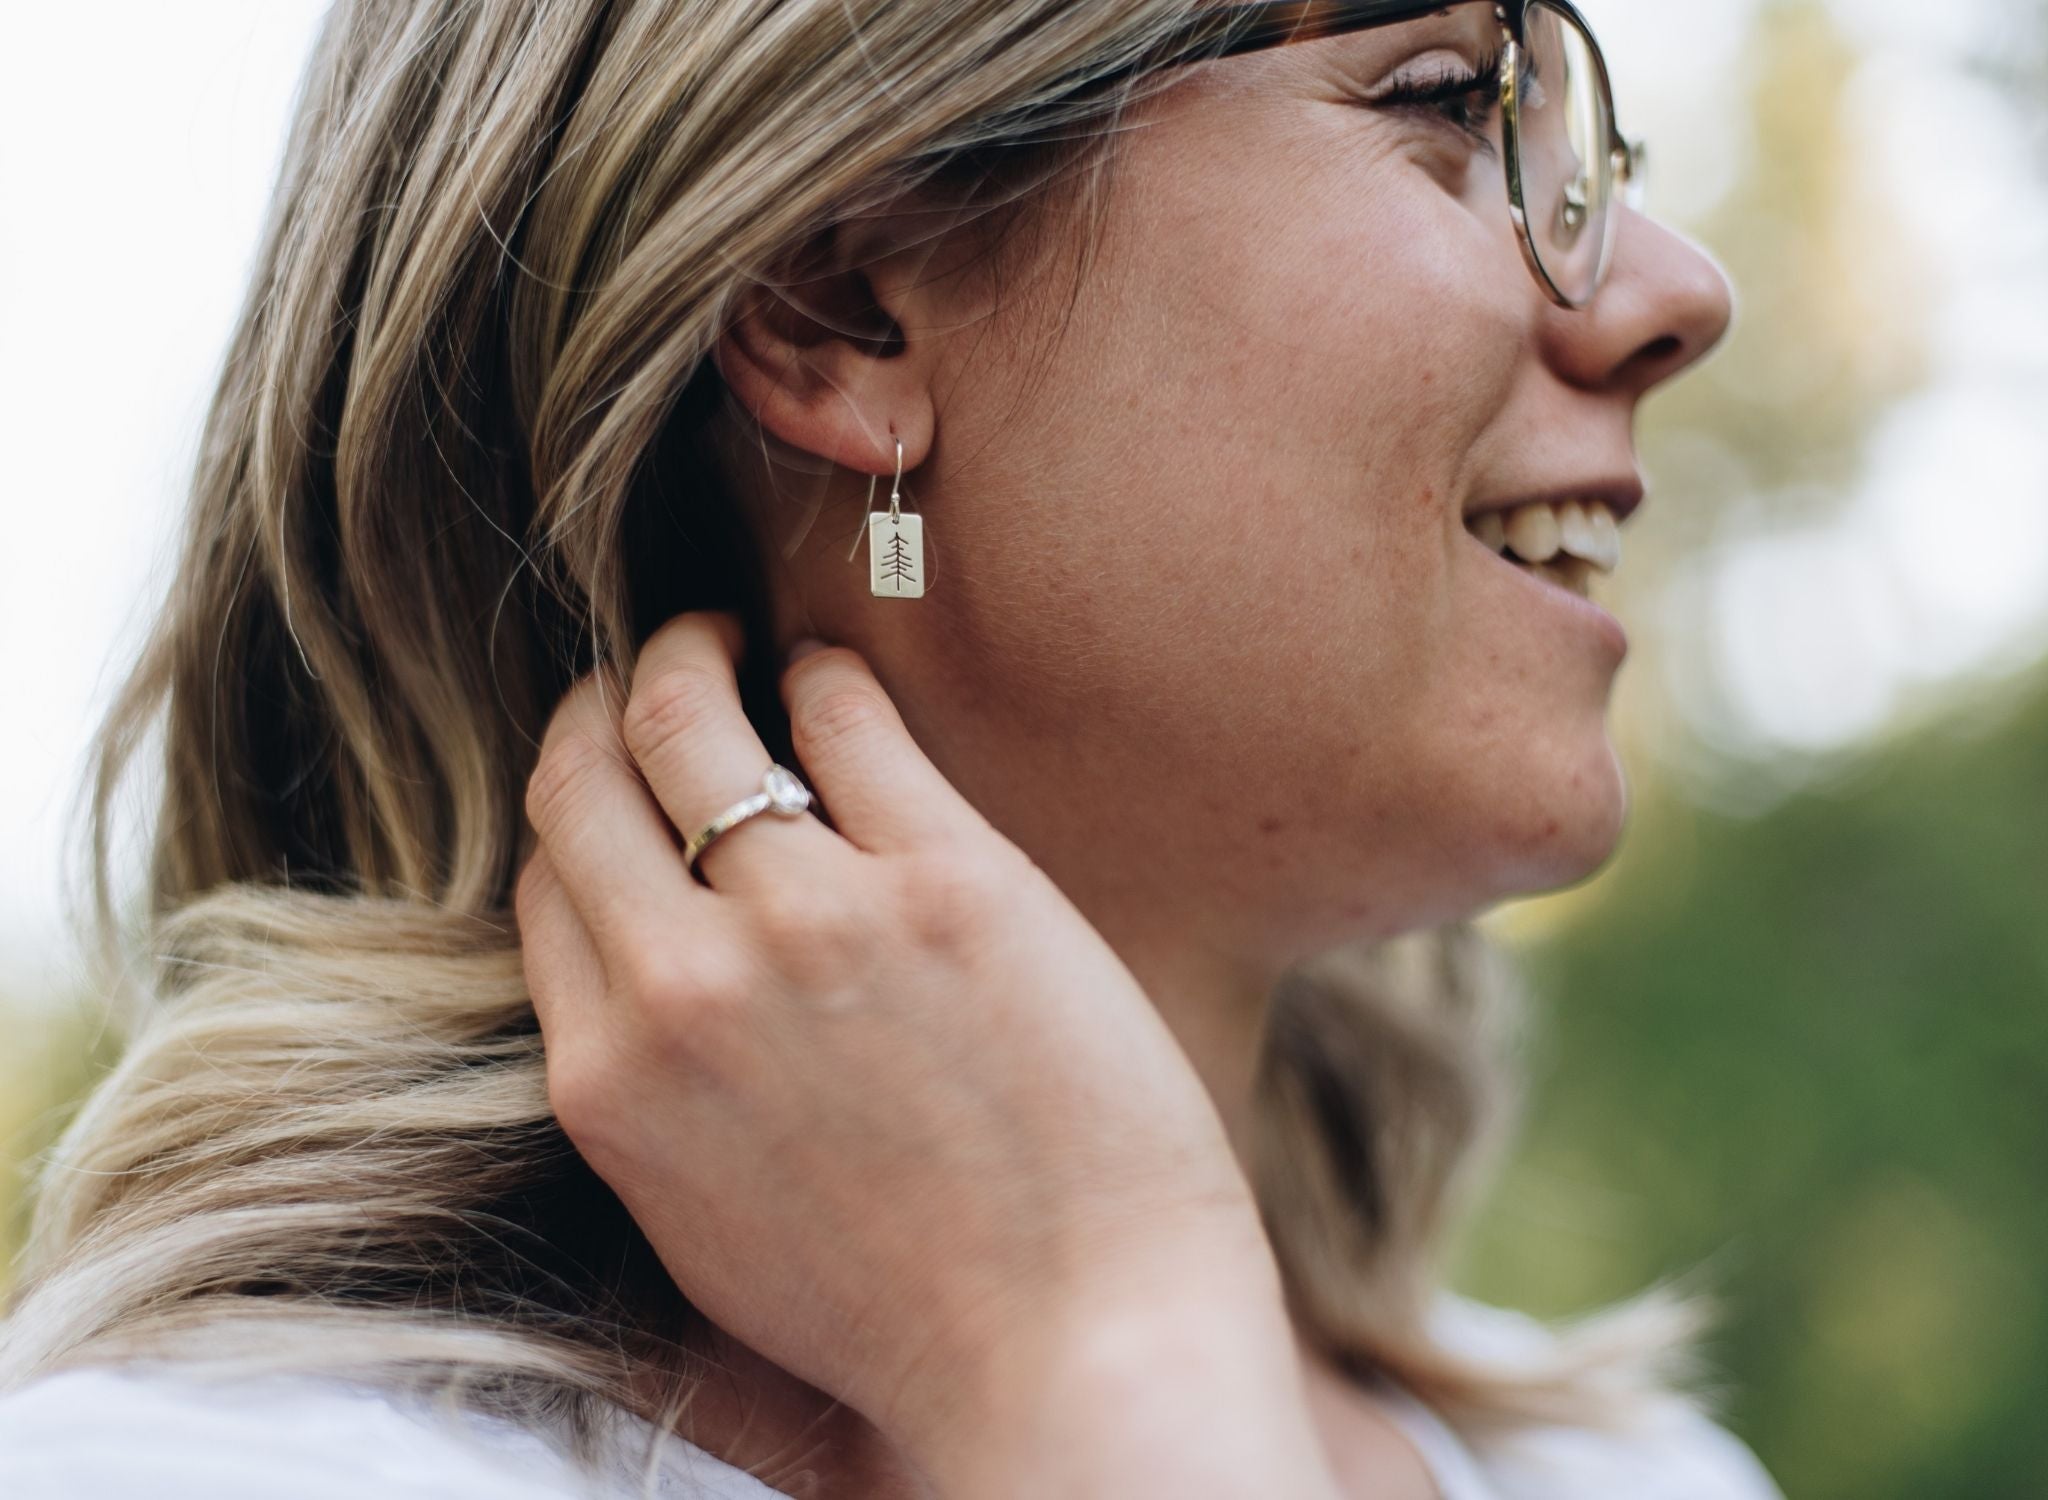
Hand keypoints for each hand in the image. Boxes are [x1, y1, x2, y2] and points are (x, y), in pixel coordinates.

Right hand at [515, 612, 1296, 1483]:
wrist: (1077, 1351)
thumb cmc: (911, 1306)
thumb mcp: (708, 1221)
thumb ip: (654, 1083)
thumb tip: (644, 955)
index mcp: (609, 1081)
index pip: (548, 880)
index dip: (582, 811)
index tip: (622, 777)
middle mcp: (682, 988)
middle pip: (582, 776)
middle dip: (602, 701)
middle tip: (657, 668)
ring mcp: (810, 921)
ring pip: (686, 715)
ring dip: (692, 651)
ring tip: (728, 639)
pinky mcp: (943, 878)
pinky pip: (845, 712)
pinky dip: (826, 670)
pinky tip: (838, 672)